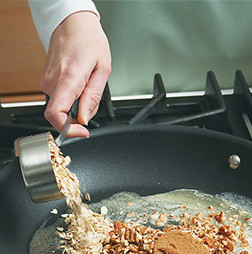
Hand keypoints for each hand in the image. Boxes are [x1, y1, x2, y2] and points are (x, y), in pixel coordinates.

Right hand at [41, 11, 110, 137]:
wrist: (72, 23)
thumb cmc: (89, 41)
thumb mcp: (102, 70)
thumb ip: (93, 98)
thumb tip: (84, 118)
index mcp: (68, 79)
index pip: (55, 115)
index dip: (69, 130)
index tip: (82, 131)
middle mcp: (52, 82)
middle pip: (63, 114)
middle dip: (80, 115)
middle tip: (93, 98)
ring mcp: (47, 81)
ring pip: (63, 107)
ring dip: (78, 105)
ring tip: (88, 84)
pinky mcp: (47, 81)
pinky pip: (60, 98)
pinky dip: (72, 98)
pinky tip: (81, 83)